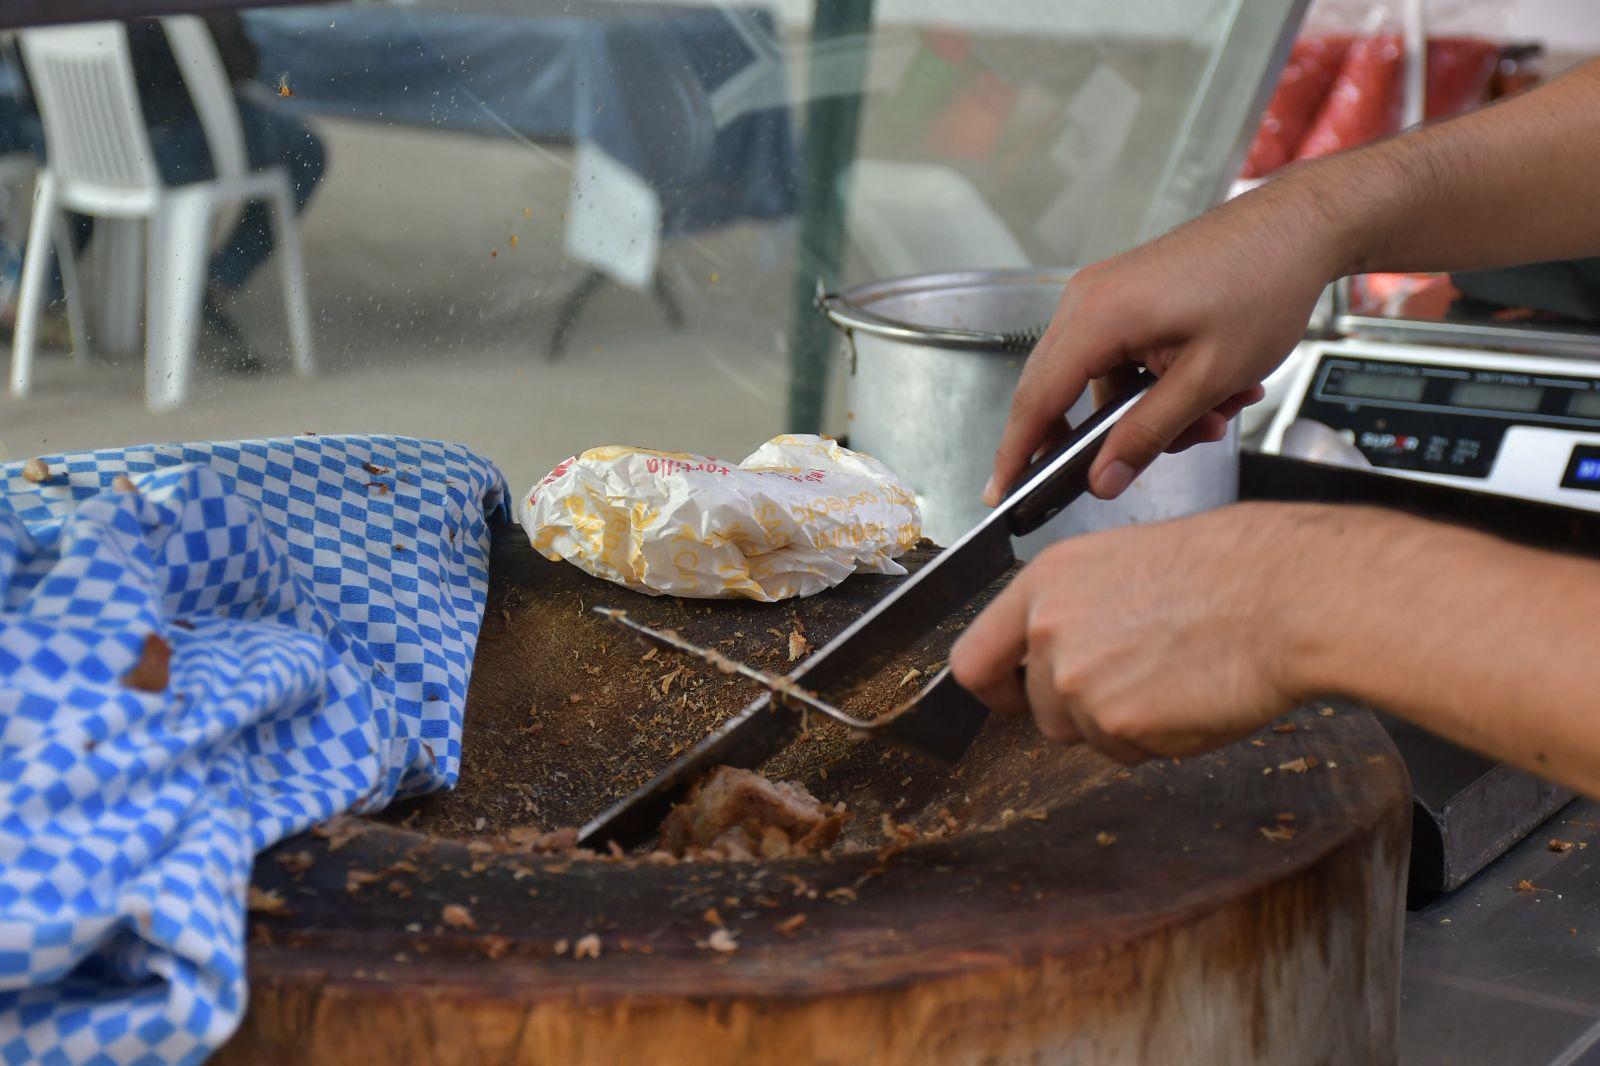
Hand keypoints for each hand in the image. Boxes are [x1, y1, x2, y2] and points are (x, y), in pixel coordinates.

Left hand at [950, 503, 1322, 762]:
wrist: (1285, 595)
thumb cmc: (1229, 570)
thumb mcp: (1126, 563)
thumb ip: (1076, 609)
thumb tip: (1056, 649)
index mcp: (1046, 583)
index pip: (973, 657)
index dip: (994, 687)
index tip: (1010, 696)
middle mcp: (1048, 630)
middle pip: (1038, 707)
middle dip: (1080, 709)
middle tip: (1138, 681)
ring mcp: (1078, 680)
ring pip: (1084, 734)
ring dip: (1122, 724)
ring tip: (1175, 677)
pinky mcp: (1117, 724)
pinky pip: (1126, 753)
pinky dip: (1158, 739)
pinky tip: (1192, 695)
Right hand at [984, 179, 1345, 504]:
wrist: (1299, 227)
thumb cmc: (1264, 282)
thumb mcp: (1209, 379)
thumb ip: (1148, 435)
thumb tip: (1103, 479)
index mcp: (1099, 314)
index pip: (1037, 399)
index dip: (1017, 454)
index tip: (1003, 495)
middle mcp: (1089, 298)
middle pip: (1061, 392)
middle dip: (1108, 437)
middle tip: (1139, 464)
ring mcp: (1105, 293)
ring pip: (1101, 381)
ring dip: (1149, 411)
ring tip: (1212, 415)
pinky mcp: (1126, 294)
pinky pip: (1120, 357)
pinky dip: (1156, 383)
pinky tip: (1209, 387)